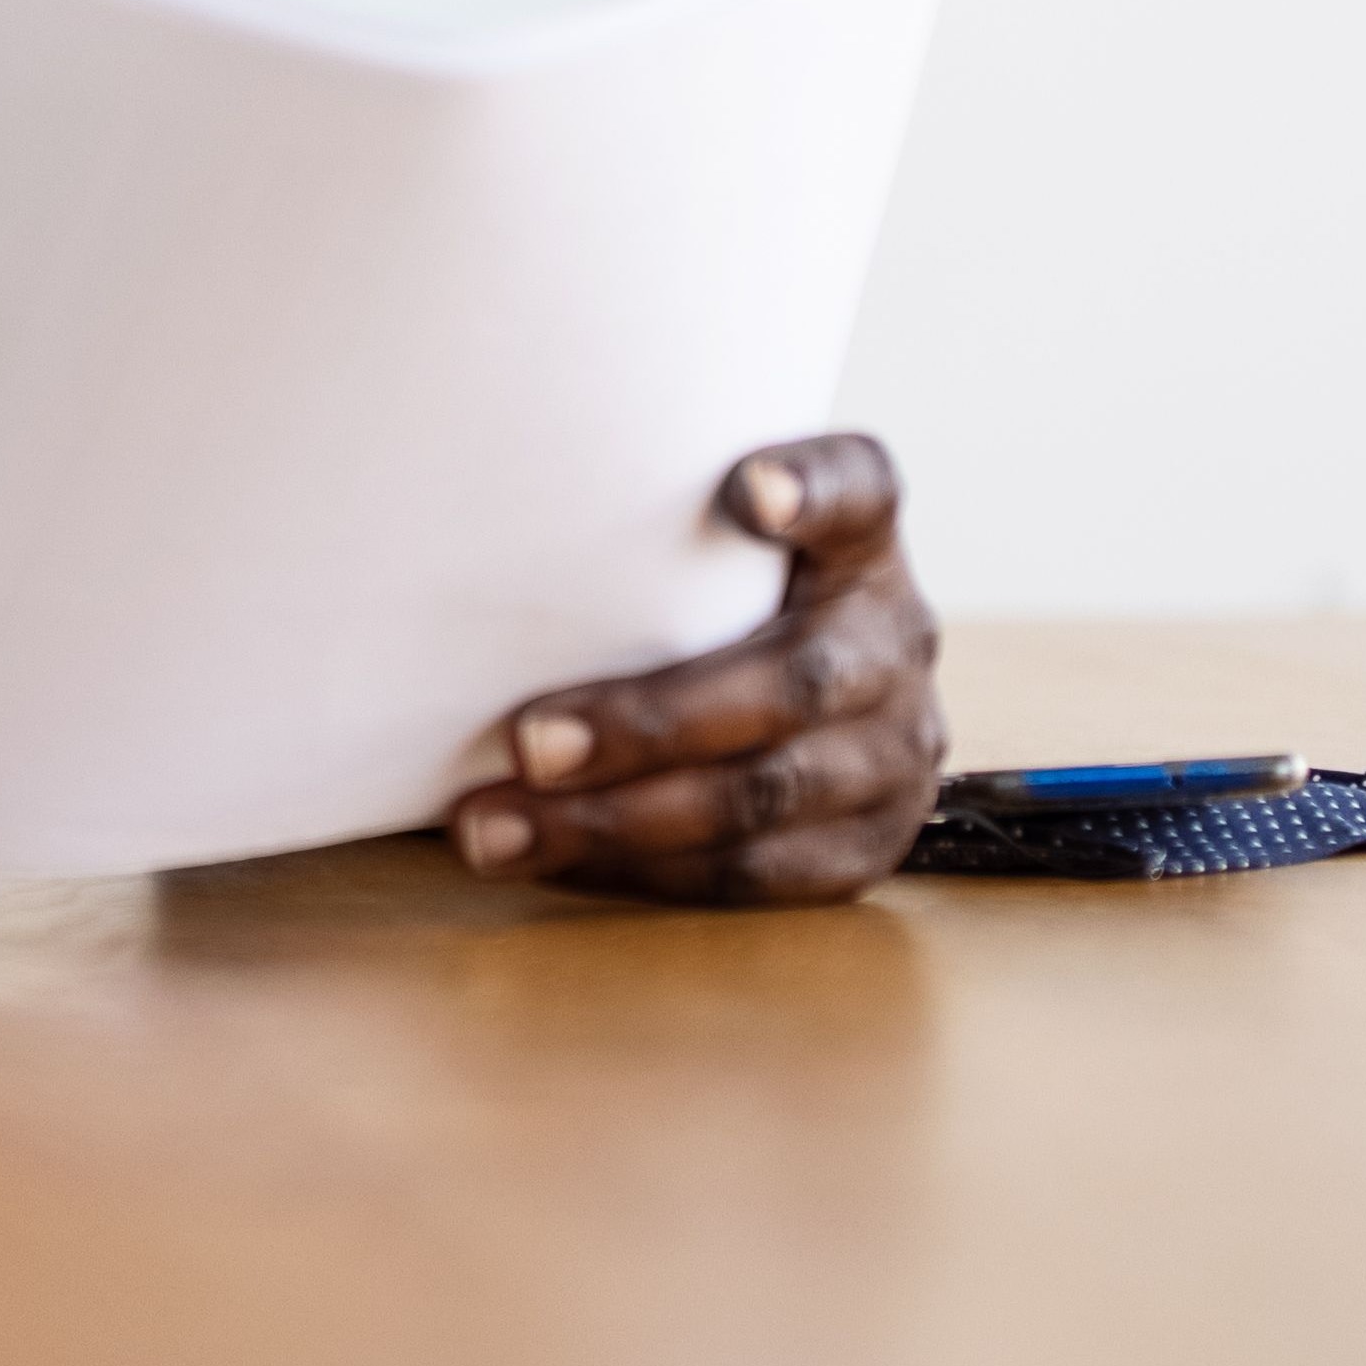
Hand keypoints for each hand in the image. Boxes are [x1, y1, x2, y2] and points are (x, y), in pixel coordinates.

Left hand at [451, 435, 943, 906]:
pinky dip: (644, 873)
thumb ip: (647, 534)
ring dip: (620, 821)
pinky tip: (554, 861)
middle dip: (651, 723)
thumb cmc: (710, 608)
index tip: (747, 490)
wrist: (824, 713)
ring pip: (767, 796)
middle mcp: (896, 638)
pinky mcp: (869, 844)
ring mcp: (897, 749)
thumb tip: (468, 522)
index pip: (861, 490)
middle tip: (527, 743)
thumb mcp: (707, 551)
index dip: (810, 490)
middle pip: (795, 680)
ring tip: (498, 828)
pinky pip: (756, 875)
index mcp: (862, 543)